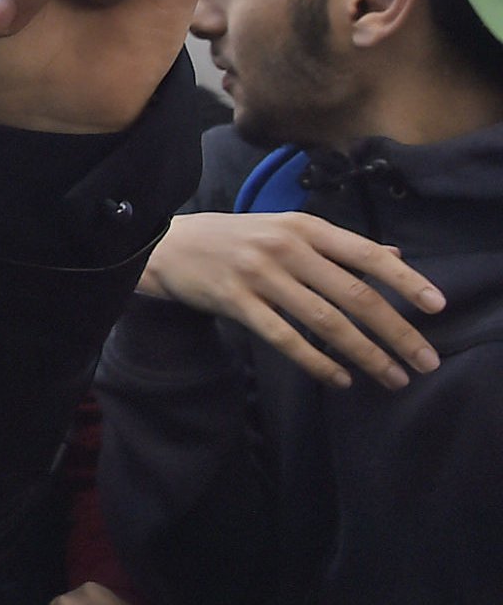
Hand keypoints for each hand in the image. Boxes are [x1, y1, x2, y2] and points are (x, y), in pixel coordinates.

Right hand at [140, 210, 443, 388]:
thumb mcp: (285, 229)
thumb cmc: (234, 239)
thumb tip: (394, 257)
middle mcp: (285, 248)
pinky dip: (317, 361)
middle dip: (396, 331)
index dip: (405, 281)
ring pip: (325, 321)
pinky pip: (285, 338)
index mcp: (303, 227)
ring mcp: (259, 275)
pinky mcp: (235, 302)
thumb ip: (337, 245)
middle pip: (354, 294)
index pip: (365, 254)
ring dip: (365, 353)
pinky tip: (341, 377)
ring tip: (393, 377)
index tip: (437, 307)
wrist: (168, 245)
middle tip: (425, 361)